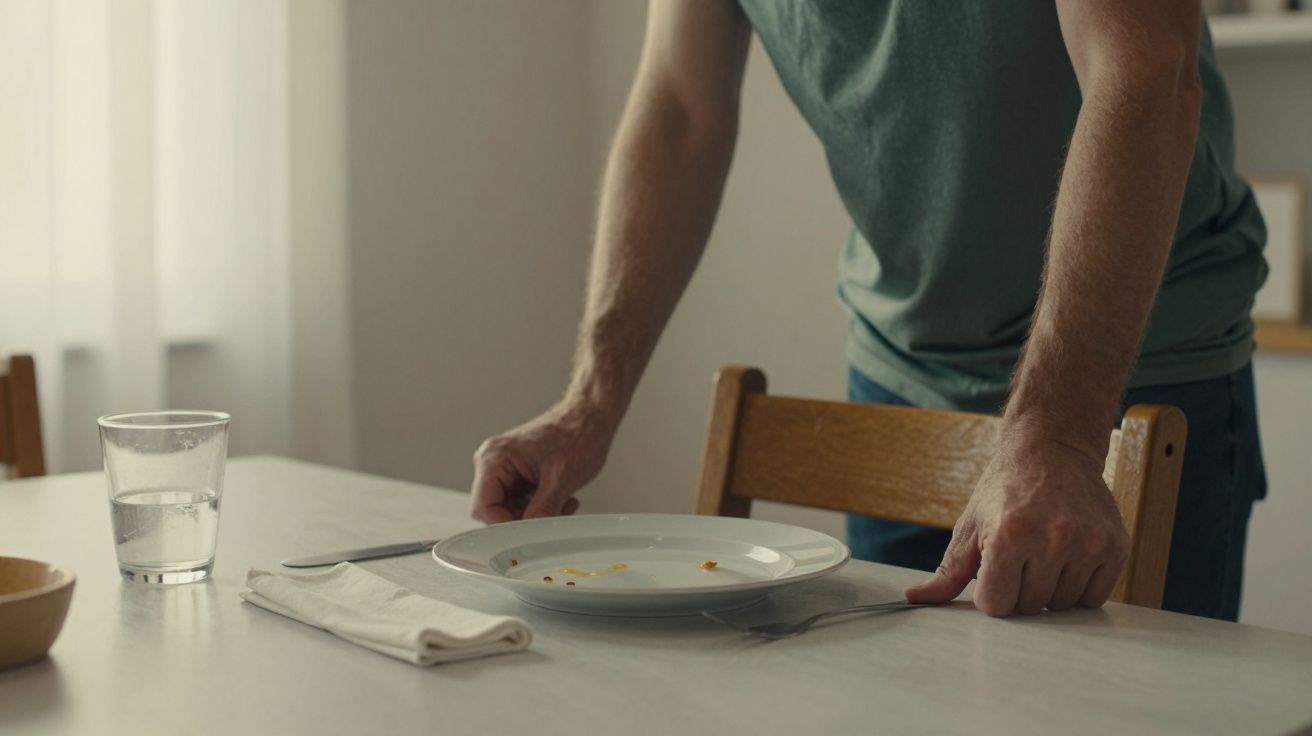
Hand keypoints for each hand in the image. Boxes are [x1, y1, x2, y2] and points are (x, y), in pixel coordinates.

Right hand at [470, 403, 615, 522]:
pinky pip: (521, 502)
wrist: (591, 417)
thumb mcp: (561, 480)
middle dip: (525, 518)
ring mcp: (505, 467)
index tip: (530, 532)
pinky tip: (561, 497)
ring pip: (510, 509)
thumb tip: (530, 537)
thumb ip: (542, 511)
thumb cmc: (578, 434)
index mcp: (495, 458)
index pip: (483, 508)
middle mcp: (493, 461)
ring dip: (537, 513)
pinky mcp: (518, 473)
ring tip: (563, 501)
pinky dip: (541, 506)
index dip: (506, 525)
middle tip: (554, 514)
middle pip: (495, 511)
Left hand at [905, 436, 1130, 615]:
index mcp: (1008, 535)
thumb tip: (914, 598)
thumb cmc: (1004, 489)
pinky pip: (1095, 597)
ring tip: (1045, 550)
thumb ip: (947, 571)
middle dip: (1020, 588)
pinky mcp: (1116, 546)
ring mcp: (1088, 544)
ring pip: (1062, 605)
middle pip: (1029, 608)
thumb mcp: (970, 525)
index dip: (991, 591)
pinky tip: (1070, 555)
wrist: (1053, 448)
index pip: (996, 605)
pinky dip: (1080, 586)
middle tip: (1022, 554)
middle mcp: (1052, 539)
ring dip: (1050, 588)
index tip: (994, 567)